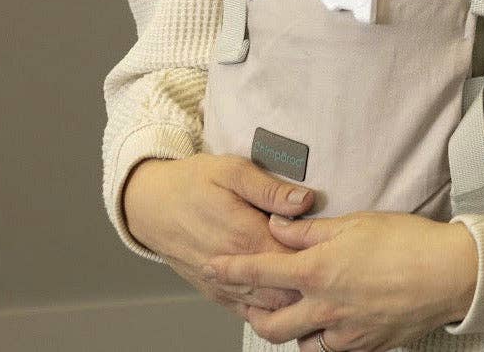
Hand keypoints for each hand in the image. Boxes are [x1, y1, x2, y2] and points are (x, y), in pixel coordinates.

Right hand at [122, 154, 315, 316]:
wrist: (150, 205)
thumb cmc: (192, 182)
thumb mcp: (232, 170)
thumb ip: (270, 189)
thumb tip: (304, 200)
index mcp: (245, 235)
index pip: (295, 259)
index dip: (317, 257)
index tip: (332, 248)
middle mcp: (236, 266)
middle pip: (287, 290)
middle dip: (310, 284)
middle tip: (328, 268)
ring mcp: (225, 284)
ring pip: (271, 308)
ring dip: (293, 300)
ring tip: (312, 285)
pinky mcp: (216, 292)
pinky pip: (249, 313)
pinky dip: (269, 309)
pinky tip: (282, 297)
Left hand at [207, 211, 478, 351]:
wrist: (449, 275)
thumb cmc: (404, 241)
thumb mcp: (352, 223)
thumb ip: (308, 230)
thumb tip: (276, 226)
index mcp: (318, 272)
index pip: (260, 274)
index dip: (231, 271)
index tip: (212, 267)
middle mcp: (326, 308)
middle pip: (271, 326)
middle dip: (254, 315)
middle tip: (251, 299)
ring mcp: (346, 333)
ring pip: (300, 343)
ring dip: (290, 329)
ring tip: (293, 308)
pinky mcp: (366, 346)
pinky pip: (330, 350)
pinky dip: (320, 338)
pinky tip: (327, 320)